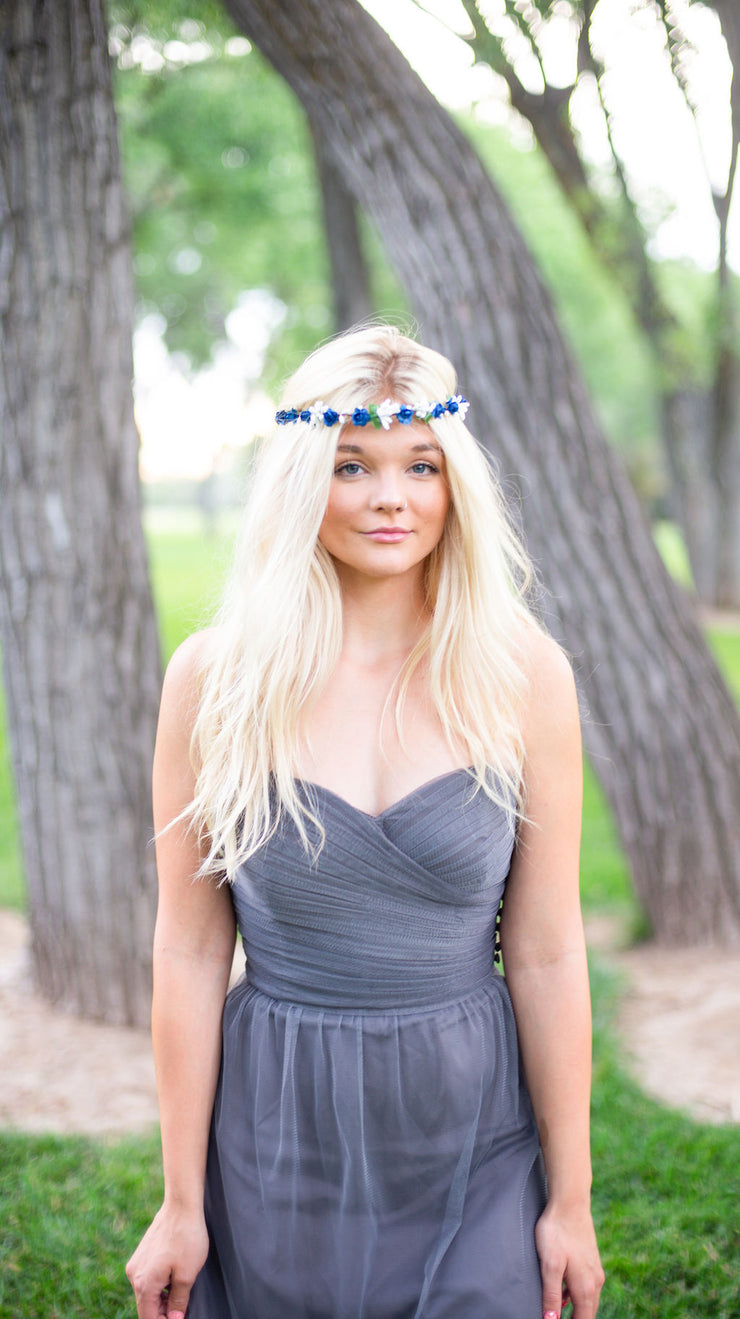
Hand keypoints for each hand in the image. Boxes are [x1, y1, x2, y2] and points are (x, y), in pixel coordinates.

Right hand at [125, 1203, 208, 1318]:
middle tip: (183, 1307)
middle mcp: (134, 1275)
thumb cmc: (186, 1238)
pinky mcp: (141, 1255)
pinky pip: (148, 1278)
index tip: (179, 1317)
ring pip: (147, 1292)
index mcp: (144, 1284)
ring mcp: (136, 1263)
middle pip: (146, 1306)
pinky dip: (160, 1284)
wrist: (181, 1205)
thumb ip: (179, 1302)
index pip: (148, 1318)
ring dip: (163, 1298)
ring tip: (182, 1291)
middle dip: (164, 1312)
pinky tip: (175, 1278)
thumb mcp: (187, 1275)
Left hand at [535, 1201, 603, 1318]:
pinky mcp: (591, 1259)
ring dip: (576, 1308)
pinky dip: (576, 1294)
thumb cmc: (556, 1232)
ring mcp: (595, 1269)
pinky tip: (562, 1290)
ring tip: (557, 1310)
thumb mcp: (549, 1265)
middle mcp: (595, 1281)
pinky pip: (586, 1285)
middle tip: (556, 1318)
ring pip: (588, 1299)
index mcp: (586, 1287)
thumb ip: (551, 1296)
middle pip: (588, 1312)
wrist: (570, 1202)